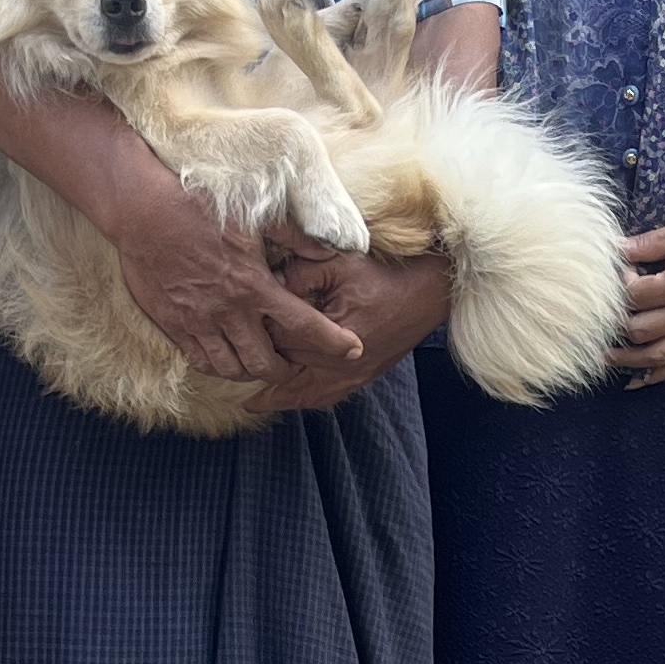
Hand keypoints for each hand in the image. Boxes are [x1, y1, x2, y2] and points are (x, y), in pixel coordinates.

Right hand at [100, 155, 364, 386]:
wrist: (142, 211)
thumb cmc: (199, 206)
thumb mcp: (253, 215)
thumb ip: (295, 236)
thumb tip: (329, 250)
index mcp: (253, 285)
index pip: (304, 325)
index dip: (334, 342)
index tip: (352, 350)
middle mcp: (228, 311)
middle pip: (267, 363)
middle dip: (286, 368)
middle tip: (292, 362)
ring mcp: (199, 322)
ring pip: (233, 369)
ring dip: (251, 372)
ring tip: (259, 362)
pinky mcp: (174, 326)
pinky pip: (202, 362)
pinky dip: (220, 366)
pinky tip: (227, 357)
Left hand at [249, 244, 454, 412]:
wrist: (429, 292)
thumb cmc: (384, 272)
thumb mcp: (339, 261)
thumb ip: (301, 270)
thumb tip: (269, 283)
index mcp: (335, 331)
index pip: (283, 335)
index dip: (259, 327)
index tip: (241, 319)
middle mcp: (343, 362)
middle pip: (288, 364)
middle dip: (262, 357)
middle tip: (236, 351)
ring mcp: (353, 375)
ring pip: (302, 391)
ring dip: (275, 394)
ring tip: (248, 399)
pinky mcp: (362, 379)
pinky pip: (324, 398)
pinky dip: (300, 401)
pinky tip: (281, 402)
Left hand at [608, 212, 664, 386]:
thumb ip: (648, 243)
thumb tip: (616, 248)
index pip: (636, 296)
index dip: (620, 287)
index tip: (621, 274)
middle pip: (640, 330)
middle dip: (617, 324)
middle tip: (607, 313)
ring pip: (656, 356)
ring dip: (627, 360)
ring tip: (605, 357)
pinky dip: (656, 377)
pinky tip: (635, 381)